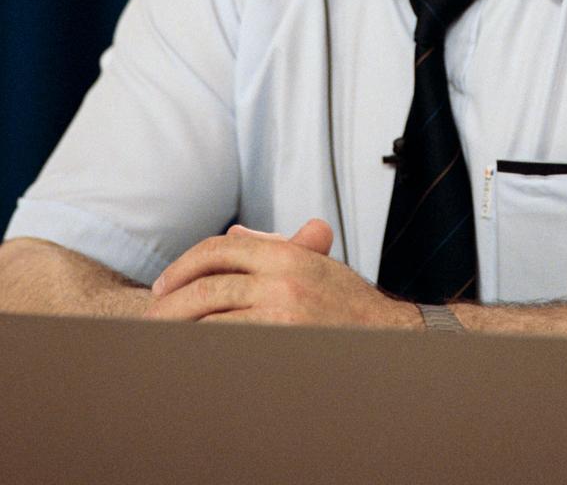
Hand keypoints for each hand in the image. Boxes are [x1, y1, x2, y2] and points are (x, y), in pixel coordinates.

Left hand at [144, 219, 421, 328]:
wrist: (390, 338)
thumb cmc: (351, 305)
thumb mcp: (314, 265)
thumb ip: (274, 248)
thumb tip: (234, 238)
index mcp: (287, 254)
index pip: (221, 248)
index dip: (185, 264)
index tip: (165, 283)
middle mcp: (283, 278)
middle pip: (209, 283)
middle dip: (173, 300)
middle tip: (151, 314)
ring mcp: (283, 313)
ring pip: (214, 316)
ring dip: (181, 327)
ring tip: (161, 337)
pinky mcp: (285, 344)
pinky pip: (231, 345)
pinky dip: (206, 347)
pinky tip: (191, 354)